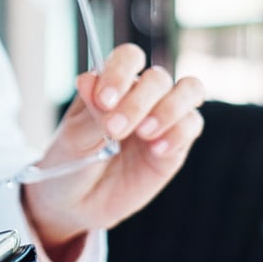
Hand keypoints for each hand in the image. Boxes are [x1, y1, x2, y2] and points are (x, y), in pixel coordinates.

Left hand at [20, 44, 204, 260]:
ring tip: (144, 133)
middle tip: (115, 129)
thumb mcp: (73, 138)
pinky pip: (192, 126)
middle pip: (158, 77)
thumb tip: (90, 79)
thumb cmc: (70, 162)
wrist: (76, 204)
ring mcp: (161, 119)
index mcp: (111, 84)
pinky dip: (177, 133)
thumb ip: (90, 112)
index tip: (104, 100)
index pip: (128, 58)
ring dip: (168, 109)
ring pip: (189, 91)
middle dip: (138, 101)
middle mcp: (140, 96)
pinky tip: (156, 151)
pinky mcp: (175, 146)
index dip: (121, 72)